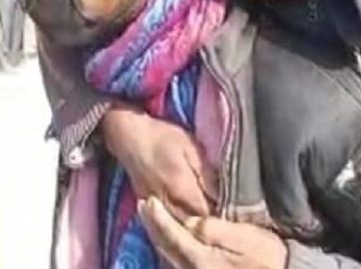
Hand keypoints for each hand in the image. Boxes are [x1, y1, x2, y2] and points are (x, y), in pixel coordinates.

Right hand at [101, 104, 216, 216]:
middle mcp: (168, 203)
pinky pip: (166, 219)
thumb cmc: (162, 137)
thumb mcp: (191, 148)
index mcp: (183, 189)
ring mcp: (155, 206)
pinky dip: (177, 220)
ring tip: (205, 218)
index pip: (206, 216)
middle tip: (220, 216)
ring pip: (178, 225)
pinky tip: (186, 214)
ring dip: (191, 224)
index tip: (231, 214)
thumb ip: (207, 173)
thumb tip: (222, 195)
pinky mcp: (147, 204)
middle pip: (191, 225)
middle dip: (205, 223)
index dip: (219, 217)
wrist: (129, 136)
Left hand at [138, 197, 286, 268]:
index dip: (159, 218)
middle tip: (143, 203)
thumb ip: (214, 229)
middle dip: (153, 224)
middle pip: (166, 245)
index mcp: (202, 259)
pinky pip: (177, 256)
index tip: (149, 201)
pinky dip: (169, 241)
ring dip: (158, 232)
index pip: (173, 235)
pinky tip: (168, 232)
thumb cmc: (267, 255)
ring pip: (169, 252)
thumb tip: (190, 220)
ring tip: (150, 214)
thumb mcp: (246, 238)